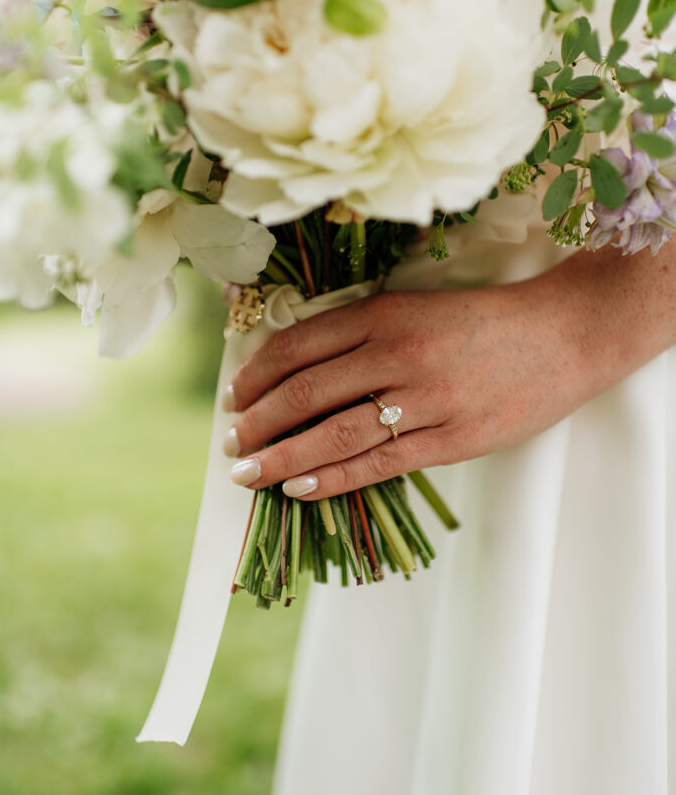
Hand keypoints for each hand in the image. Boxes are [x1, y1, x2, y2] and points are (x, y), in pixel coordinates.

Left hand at [223, 239, 675, 499]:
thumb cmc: (483, 321)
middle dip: (259, 420)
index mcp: (385, 313)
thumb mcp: (416, 306)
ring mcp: (427, 398)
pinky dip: (334, 479)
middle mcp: (399, 352)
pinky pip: (380, 464)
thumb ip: (361, 331)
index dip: (258, 374)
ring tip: (248, 472)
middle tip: (232, 441)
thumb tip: (297, 367)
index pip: (300, 346)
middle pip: (307, 392)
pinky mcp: (453, 438)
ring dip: (283, 456)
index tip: (235, 394)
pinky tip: (299, 488)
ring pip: (336, 434)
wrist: (562, 335)